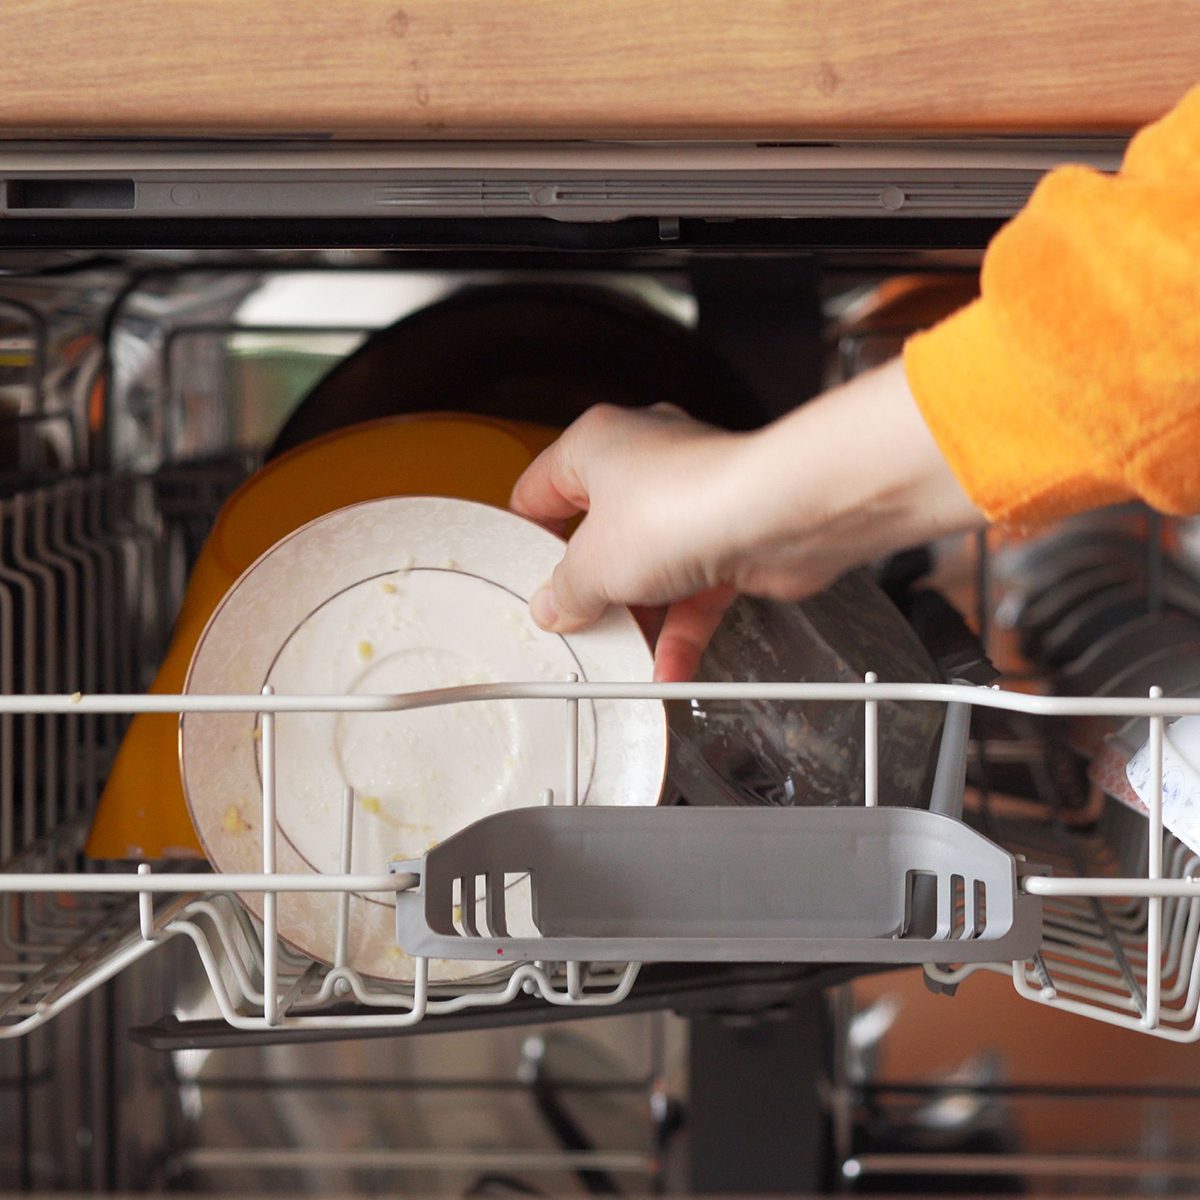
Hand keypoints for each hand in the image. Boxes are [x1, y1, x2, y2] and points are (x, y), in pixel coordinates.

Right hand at [510, 358, 984, 680]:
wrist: (780, 515)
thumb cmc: (687, 504)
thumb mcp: (595, 564)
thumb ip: (566, 592)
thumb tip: (555, 606)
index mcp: (597, 444)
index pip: (541, 489)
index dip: (528, 538)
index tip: (523, 579)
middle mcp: (645, 463)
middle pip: (599, 535)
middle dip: (591, 587)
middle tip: (572, 622)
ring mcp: (692, 501)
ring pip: (650, 568)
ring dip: (638, 618)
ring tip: (619, 656)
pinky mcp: (731, 537)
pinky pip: (694, 591)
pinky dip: (681, 630)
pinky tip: (667, 667)